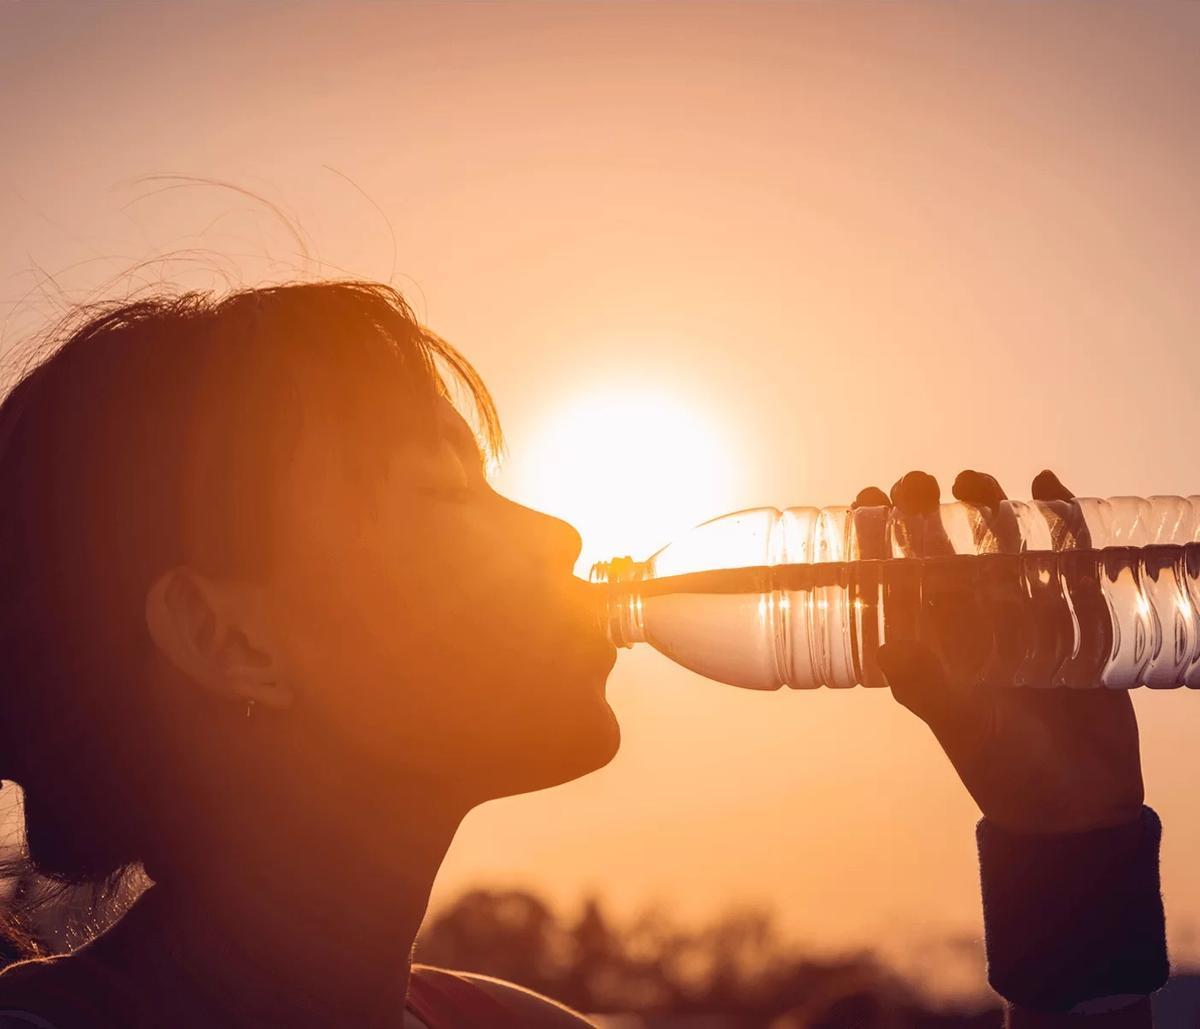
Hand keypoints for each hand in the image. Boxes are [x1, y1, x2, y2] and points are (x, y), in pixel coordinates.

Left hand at [856, 469, 1144, 834]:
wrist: (1078, 802)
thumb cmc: (1004, 765)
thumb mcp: (959, 722)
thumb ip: (926, 685)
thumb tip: (889, 648)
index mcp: (931, 641)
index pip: (894, 576)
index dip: (875, 536)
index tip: (865, 498)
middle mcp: (970, 620)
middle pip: (943, 547)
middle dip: (925, 510)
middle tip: (916, 482)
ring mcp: (1022, 612)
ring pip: (999, 543)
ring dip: (986, 505)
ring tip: (972, 481)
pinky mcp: (1076, 614)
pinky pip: (1066, 556)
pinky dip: (1060, 518)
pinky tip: (1046, 485)